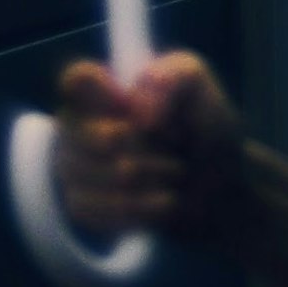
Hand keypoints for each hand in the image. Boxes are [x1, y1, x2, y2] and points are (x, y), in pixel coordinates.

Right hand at [48, 45, 250, 254]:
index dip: (105, 94)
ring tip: (175, 171)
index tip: (136, 105)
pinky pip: (108, 210)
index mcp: (101, 87)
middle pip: (106, 137)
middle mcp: (78, 125)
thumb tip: (139, 112)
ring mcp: (74, 168)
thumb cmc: (201, 124)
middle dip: (154, 145)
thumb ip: (172, 77)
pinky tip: (164, 199)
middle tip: (176, 141)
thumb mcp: (197, 84)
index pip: (76, 80)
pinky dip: (146, 205)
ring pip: (111, 177)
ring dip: (157, 175)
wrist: (214, 185)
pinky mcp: (81, 206)